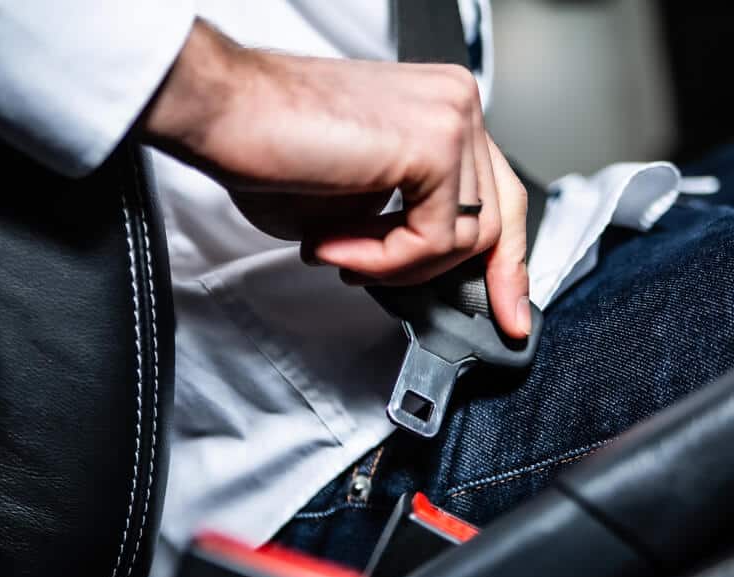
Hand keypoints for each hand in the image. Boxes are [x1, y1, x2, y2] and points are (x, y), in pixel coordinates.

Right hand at [141, 20, 529, 336]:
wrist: (227, 113)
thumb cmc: (273, 149)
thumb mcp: (359, 206)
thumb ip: (404, 230)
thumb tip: (424, 276)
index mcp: (442, 109)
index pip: (497, 191)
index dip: (506, 259)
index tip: (507, 309)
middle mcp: (456, 104)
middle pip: (500, 214)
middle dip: (483, 278)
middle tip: (467, 316)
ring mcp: (451, 119)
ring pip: (467, 236)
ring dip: (399, 266)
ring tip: (342, 255)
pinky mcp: (435, 143)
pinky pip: (435, 238)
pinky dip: (386, 261)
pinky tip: (336, 246)